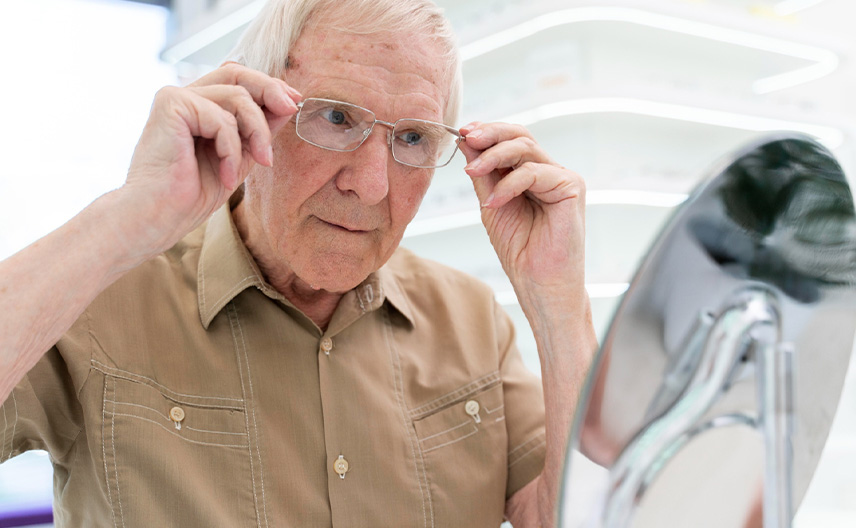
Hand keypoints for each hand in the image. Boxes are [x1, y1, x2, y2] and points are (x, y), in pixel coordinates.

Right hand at [119, 62, 300, 257]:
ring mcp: (175, 97)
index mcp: (197, 106)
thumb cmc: (190, 195)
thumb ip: (256, 131)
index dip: (268, 86)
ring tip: (260, 162)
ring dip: (257, 133)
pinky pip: (222, 118)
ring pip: (237, 97)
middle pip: (237, 74)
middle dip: (270, 91)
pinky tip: (226, 175)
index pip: (237, 80)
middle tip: (291, 110)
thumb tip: (287, 104)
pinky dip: (232, 150)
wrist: (156, 218)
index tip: (293, 102)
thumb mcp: (238, 158)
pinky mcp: (171, 103)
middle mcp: (184, 96)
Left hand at [460, 122, 585, 293]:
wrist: (540, 284)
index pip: (511, 141)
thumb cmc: (520, 250)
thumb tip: (466, 141)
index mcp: (532, 174)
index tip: (462, 132)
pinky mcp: (572, 188)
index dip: (487, 132)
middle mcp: (550, 172)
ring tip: (472, 171)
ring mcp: (563, 178)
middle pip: (521, 136)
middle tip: (467, 137)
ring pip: (526, 148)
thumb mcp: (491, 205)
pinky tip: (493, 201)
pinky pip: (534, 172)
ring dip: (494, 156)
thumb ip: (483, 175)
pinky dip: (509, 185)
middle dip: (491, 133)